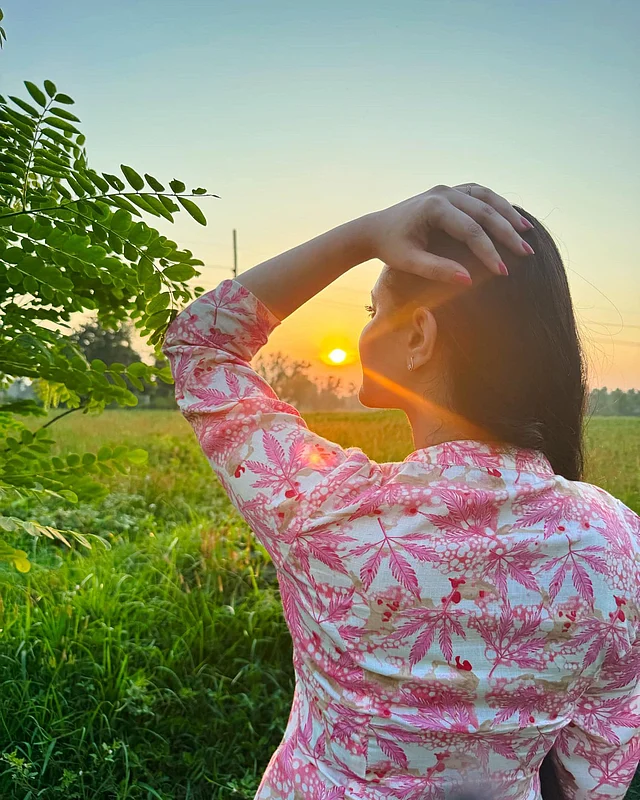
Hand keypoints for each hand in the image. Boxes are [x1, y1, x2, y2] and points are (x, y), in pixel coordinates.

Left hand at [367, 183, 534, 284]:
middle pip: (484, 211)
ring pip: (486, 197)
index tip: (503, 272)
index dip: (488, 252)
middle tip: (526, 253)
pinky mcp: (450, 192)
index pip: (470, 230)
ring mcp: (447, 190)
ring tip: (526, 232)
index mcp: (433, 207)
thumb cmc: (391, 248)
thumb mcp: (410, 262)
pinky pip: (479, 194)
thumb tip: (468, 280)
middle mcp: (443, 193)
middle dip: (507, 233)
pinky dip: (496, 205)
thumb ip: (438, 270)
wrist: (375, 229)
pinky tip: (510, 218)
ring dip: (508, 214)